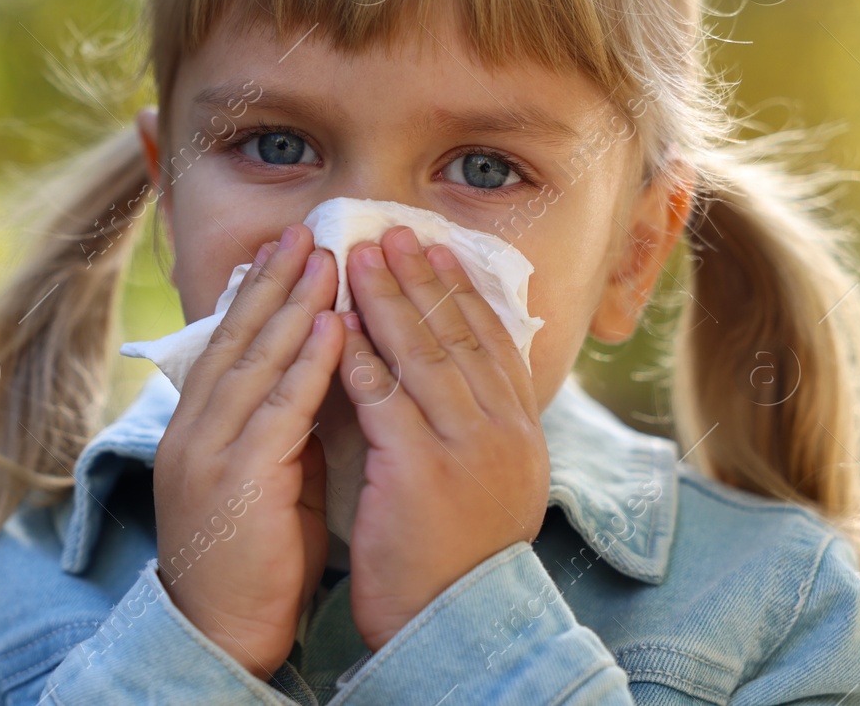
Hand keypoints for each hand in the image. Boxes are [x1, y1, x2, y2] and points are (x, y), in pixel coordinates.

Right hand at [154, 222, 344, 678]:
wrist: (220, 629)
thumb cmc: (252, 557)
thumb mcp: (266, 475)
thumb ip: (284, 424)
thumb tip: (322, 375)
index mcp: (198, 425)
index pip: (228, 343)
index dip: (257, 293)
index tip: (286, 249)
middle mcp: (195, 427)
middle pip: (236, 337)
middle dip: (273, 281)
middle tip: (304, 231)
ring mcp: (210, 449)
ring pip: (256, 360)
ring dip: (293, 305)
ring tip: (323, 258)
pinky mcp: (237, 477)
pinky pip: (278, 408)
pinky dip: (306, 362)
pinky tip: (332, 325)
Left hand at [340, 225, 548, 651]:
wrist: (458, 627)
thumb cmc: (459, 560)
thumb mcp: (489, 484)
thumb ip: (477, 428)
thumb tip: (460, 375)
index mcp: (521, 433)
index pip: (492, 344)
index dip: (463, 293)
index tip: (440, 250)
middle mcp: (503, 431)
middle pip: (459, 335)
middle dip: (422, 278)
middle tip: (392, 232)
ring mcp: (465, 448)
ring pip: (423, 353)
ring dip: (387, 299)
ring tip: (359, 256)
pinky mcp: (419, 469)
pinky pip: (383, 395)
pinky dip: (359, 354)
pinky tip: (338, 323)